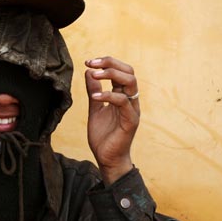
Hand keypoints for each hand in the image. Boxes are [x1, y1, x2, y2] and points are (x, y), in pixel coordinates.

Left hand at [84, 57, 139, 184]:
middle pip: (129, 72)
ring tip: (94, 75)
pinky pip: (123, 102)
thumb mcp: (94, 109)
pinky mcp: (131, 121)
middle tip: (91, 63)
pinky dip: (108, 96)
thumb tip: (89, 72)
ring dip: (111, 74)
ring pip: (130, 82)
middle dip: (110, 63)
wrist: (107, 159)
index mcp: (123, 96)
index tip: (89, 62)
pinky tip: (94, 97)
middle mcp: (130, 100)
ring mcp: (132, 110)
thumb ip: (94, 91)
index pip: (122, 71)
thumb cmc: (103, 136)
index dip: (107, 63)